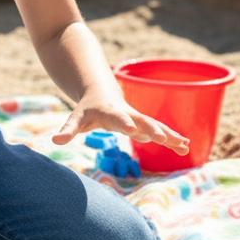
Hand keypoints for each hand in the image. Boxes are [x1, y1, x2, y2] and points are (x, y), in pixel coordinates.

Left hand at [52, 87, 188, 154]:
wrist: (101, 93)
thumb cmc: (87, 109)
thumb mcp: (76, 118)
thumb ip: (68, 129)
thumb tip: (54, 140)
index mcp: (111, 112)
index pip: (118, 118)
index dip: (124, 122)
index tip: (132, 130)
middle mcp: (128, 114)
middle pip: (142, 121)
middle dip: (153, 129)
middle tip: (164, 139)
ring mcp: (139, 118)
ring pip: (156, 126)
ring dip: (170, 135)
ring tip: (184, 146)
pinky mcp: (145, 124)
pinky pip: (161, 131)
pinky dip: (172, 138)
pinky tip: (185, 147)